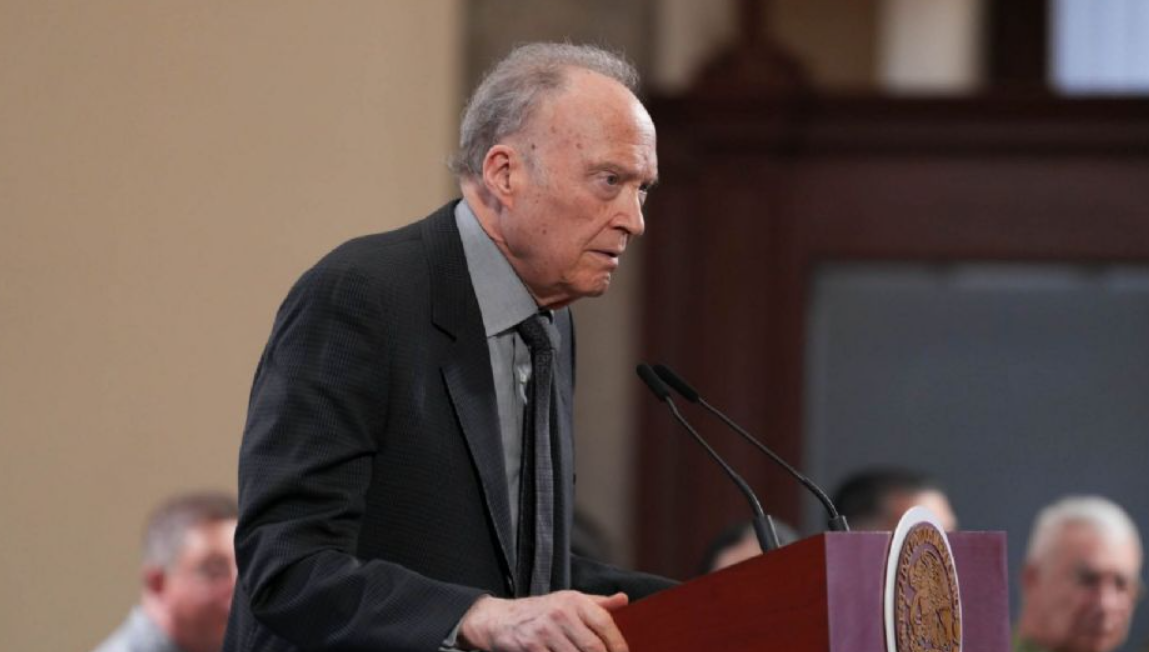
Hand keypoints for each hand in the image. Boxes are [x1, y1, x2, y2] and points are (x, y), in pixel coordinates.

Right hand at [457, 590, 629, 651]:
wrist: (499, 619)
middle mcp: (560, 614)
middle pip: (593, 647)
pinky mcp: (531, 648)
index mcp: (574, 601)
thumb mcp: (568, 601)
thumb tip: (624, 600)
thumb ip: (597, 604)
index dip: (618, 645)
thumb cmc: (540, 612)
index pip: (605, 623)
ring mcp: (544, 632)